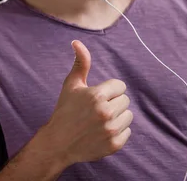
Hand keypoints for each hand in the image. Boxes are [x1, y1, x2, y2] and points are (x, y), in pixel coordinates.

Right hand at [41, 40, 132, 165]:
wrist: (57, 144)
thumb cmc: (65, 111)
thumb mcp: (71, 85)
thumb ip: (81, 63)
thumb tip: (77, 42)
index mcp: (97, 95)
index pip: (120, 86)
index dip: (109, 91)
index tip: (97, 98)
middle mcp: (105, 113)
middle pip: (125, 100)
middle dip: (113, 103)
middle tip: (97, 110)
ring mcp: (110, 130)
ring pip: (129, 115)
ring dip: (118, 117)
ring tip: (100, 121)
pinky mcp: (114, 145)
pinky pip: (128, 132)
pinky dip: (118, 132)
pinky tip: (103, 132)